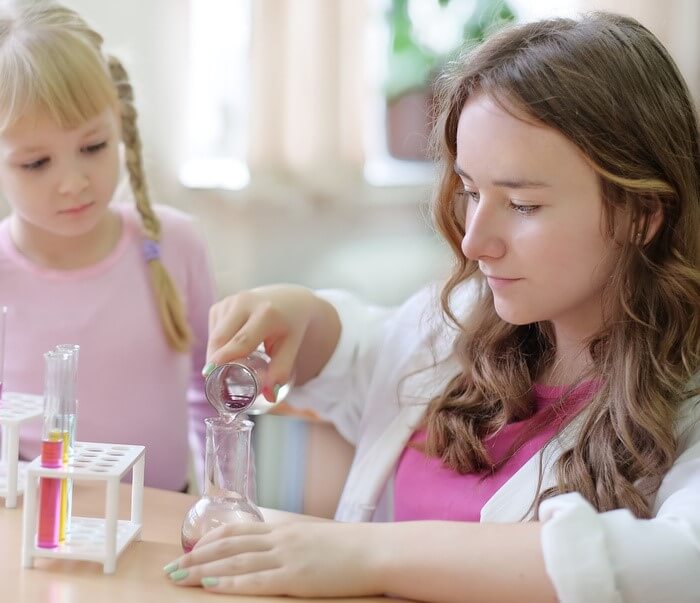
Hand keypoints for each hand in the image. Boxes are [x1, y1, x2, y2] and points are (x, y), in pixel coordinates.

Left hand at [163, 521, 386, 597]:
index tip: (189, 550)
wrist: (373, 550)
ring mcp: (286, 557)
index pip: (236, 531)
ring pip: (234, 562)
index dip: (209, 541)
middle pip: (227, 546)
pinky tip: (210, 587)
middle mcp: (278, 539)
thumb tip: (269, 551)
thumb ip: (289, 543)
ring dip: (203, 571)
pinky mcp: (295, 577)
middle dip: (196, 557)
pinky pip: (255, 581)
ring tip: (179, 578)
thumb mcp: (312, 538)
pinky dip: (229, 583)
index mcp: (282, 529)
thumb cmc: (348, 547)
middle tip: (171, 568)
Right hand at [206, 285, 318, 396]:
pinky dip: (218, 345)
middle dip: (214, 361)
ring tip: (234, 362)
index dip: (224, 357)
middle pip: (220, 338)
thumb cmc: (290, 326)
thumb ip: (281, 371)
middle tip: (215, 382)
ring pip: (214, 336)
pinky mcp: (220, 304)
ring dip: (217, 354)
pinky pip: (212, 332)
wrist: (289, 299)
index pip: (242, 340)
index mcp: (266, 313)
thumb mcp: (291, 347)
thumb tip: (269, 396)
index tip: (209, 374)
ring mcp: (230, 302)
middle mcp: (245, 302)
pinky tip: (232, 346)